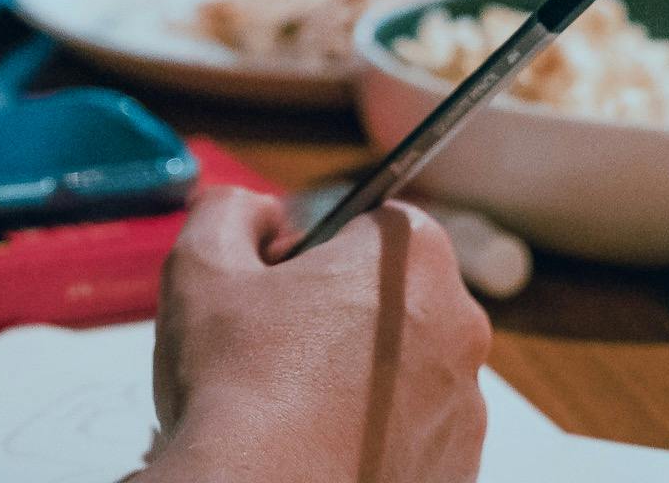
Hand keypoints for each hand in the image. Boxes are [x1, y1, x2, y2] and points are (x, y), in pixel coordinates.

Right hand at [146, 190, 486, 482]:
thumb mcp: (202, 266)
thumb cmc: (239, 387)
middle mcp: (459, 325)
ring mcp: (465, 405)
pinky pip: (413, 432)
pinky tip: (320, 446)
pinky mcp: (457, 467)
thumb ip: (229, 211)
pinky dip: (373, 436)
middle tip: (274, 347)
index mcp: (411, 257)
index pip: (368, 223)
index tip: (276, 283)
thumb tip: (254, 212)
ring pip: (404, 369)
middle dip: (339, 312)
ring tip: (292, 406)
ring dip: (358, 377)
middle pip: (391, 297)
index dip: (313, 248)